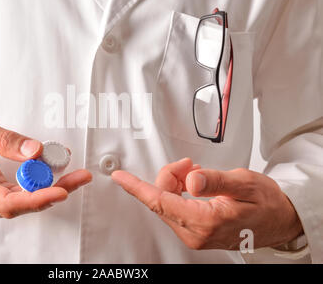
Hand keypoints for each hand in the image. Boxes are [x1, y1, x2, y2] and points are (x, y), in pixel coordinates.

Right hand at [0, 117, 91, 219]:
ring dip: (54, 188)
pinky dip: (43, 184)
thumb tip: (36, 151)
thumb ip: (7, 140)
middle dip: (56, 191)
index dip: (36, 200)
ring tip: (76, 174)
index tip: (60, 191)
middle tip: (80, 176)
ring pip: (27, 201)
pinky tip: (58, 174)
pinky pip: (24, 195)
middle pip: (24, 204)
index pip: (8, 203)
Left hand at [111, 158, 302, 249]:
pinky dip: (179, 192)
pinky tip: (194, 184)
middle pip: (161, 199)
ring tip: (197, 172)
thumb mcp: (244, 183)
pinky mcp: (195, 233)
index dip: (137, 187)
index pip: (160, 201)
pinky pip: (175, 208)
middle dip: (169, 176)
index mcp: (206, 222)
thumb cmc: (266, 203)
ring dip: (175, 183)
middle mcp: (196, 233)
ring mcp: (195, 235)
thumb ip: (215, 181)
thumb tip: (191, 180)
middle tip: (190, 165)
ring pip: (166, 203)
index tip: (120, 177)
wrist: (280, 220)